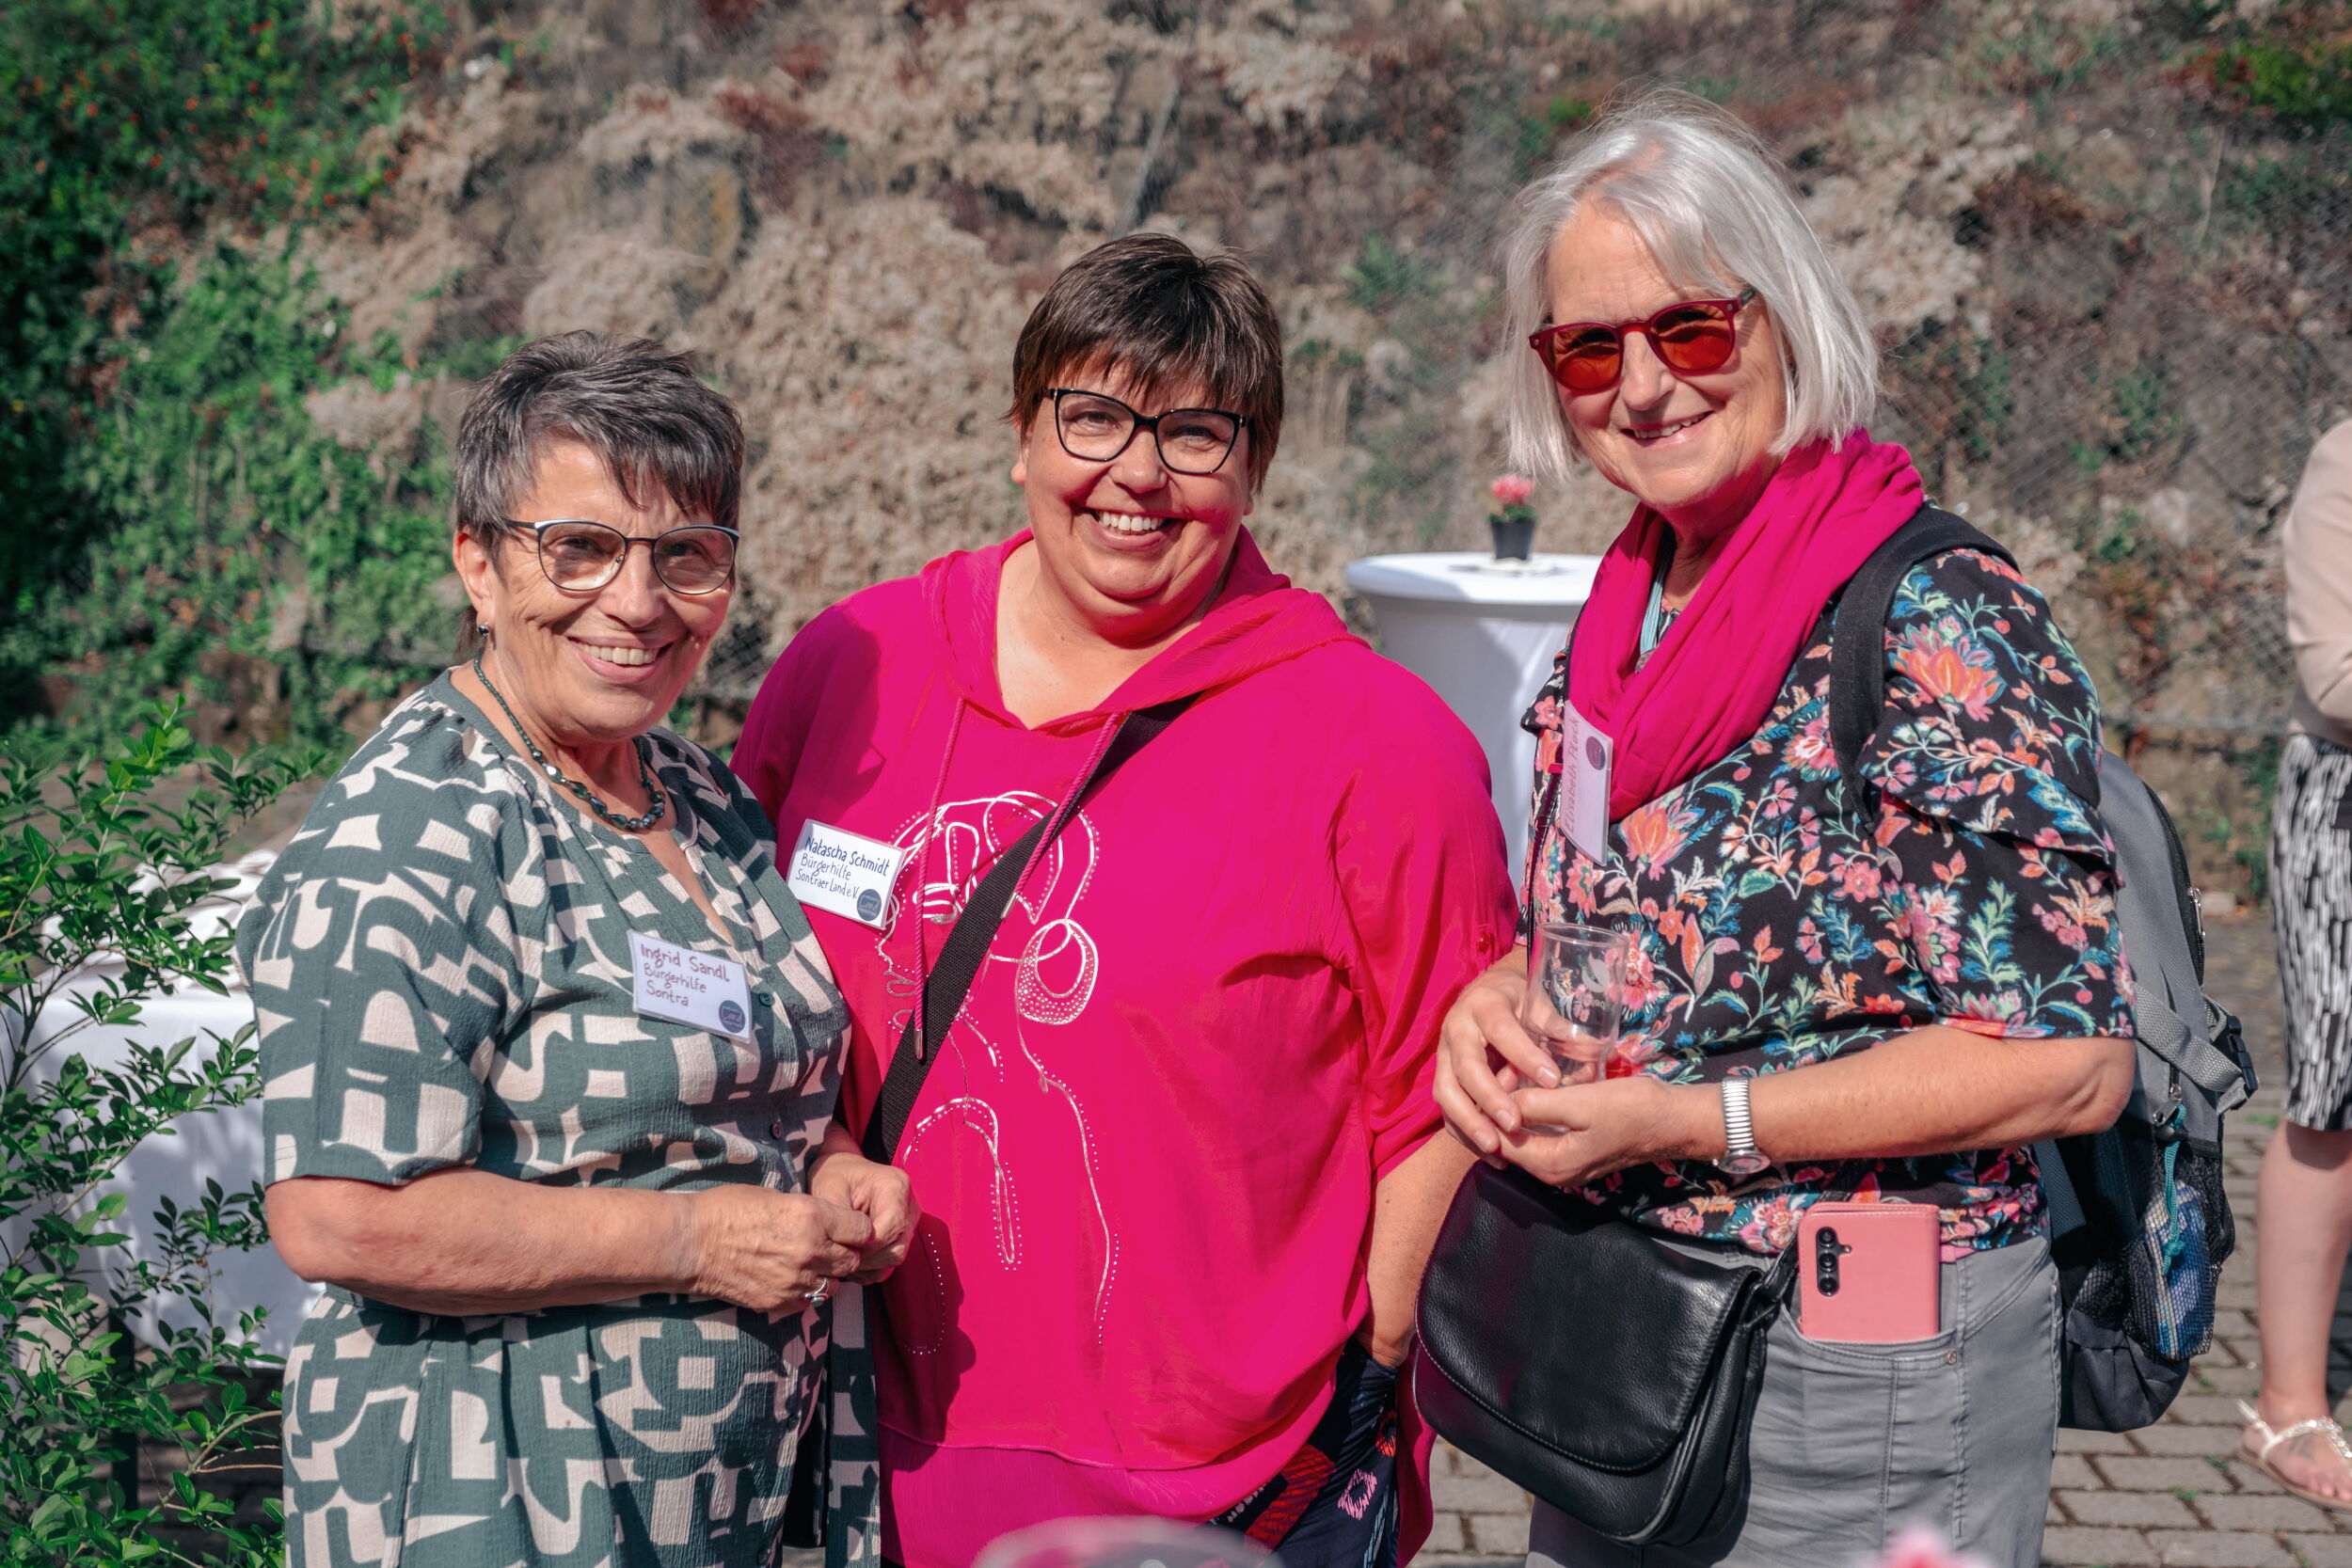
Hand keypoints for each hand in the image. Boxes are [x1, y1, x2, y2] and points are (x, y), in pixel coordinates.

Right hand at [682, 1186, 872, 1312]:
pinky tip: (789, 1279)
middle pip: (853, 1261)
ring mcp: (795, 1281)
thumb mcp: (778, 1197)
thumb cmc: (729, 1209)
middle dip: (846, 1254)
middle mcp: (810, 1250)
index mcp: (812, 1216)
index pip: (862, 1230)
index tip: (850, 1229)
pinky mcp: (779, 1303)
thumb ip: (811, 1213)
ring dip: (828, 1276)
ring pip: (834, 1285)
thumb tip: (833, 1223)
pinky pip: (808, 1302)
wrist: (692, 1243)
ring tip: (808, 1265)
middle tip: (832, 1248)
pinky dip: (805, 1293)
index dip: (858, 1229)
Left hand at [809, 1149, 920, 1283]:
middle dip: (868, 1258)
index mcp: (895, 1186)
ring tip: (844, 1256)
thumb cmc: (835, 1176)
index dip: (869, 1246)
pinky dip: (871, 1267)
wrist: (841, 1172)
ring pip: (895, 1256)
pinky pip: (891, 1262)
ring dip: (869, 1265)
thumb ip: (841, 1219)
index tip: (844, 1249)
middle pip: (897, 1247)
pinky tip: (852, 1258)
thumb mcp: (830, 1190)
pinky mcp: (901, 1235)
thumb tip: (850, 1249)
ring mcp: (908, 1221)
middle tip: (841, 1257)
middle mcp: (908, 1204)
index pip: (892, 1227)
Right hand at [1433, 950, 1560, 1160]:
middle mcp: (1456, 1029)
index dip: (1524, 1056)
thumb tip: (1596, 1056)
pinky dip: (1465, 1134)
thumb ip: (1561, 1029)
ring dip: (1469, 1122)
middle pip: (1466, 1067)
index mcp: (1484, 1005)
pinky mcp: (1442, 1078)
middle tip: (1514, 1124)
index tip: (1552, 1080)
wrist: (1486, 995)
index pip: (1501, 1031)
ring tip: (1494, 1147)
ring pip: (1447, 1092)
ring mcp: (1444, 1056)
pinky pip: (1447, 1110)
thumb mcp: (1538, 1003)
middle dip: (1489, 1098)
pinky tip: (1492, 1154)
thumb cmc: (1517, 1001)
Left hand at [1493, 1074, 1708, 1189]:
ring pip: (1523, 1136)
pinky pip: (1540, 1134)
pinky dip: (1531, 1114)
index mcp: (1550, 1165)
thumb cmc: (1631, 1109)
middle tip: (1498, 1070)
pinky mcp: (1575, 1152)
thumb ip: (1536, 1105)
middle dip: (1497, 1109)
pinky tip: (1529, 1087)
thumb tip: (1498, 1102)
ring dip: (1514, 1109)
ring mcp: (1565, 1165)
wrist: (1675, 1121)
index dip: (1488, 1109)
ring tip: (1510, 1074)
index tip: (1489, 1075)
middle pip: (1507, 1141)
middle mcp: (1553, 1173)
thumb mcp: (1580, 1103)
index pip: (1498, 1141)